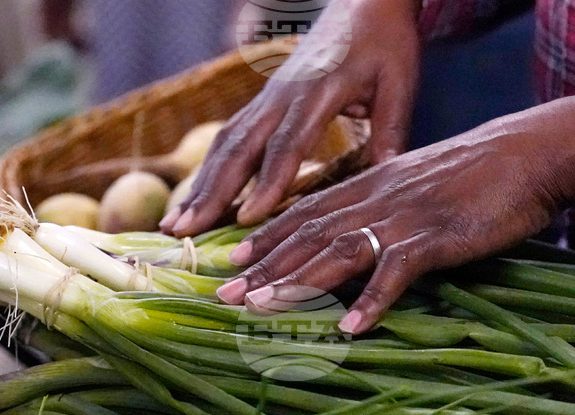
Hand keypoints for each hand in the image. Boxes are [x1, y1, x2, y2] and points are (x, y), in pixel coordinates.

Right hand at [161, 0, 422, 236]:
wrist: (363, 2)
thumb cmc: (384, 43)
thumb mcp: (399, 82)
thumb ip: (391, 129)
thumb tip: (388, 177)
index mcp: (317, 91)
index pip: (288, 143)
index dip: (268, 182)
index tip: (249, 218)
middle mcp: (281, 96)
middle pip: (239, 147)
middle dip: (211, 192)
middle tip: (184, 230)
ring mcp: (266, 98)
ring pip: (225, 144)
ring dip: (199, 185)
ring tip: (175, 225)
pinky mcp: (262, 103)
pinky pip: (229, 139)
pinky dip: (208, 172)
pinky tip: (195, 201)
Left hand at [215, 95, 574, 334]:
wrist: (532, 152)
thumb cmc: (479, 173)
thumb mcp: (420, 184)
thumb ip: (386, 206)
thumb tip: (362, 237)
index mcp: (371, 184)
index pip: (307, 212)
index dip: (267, 237)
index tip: (232, 260)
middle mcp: (377, 198)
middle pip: (309, 234)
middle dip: (264, 266)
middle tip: (225, 294)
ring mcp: (405, 217)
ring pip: (338, 250)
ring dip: (298, 281)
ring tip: (263, 308)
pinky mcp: (438, 236)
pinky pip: (398, 271)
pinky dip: (373, 299)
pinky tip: (351, 328)